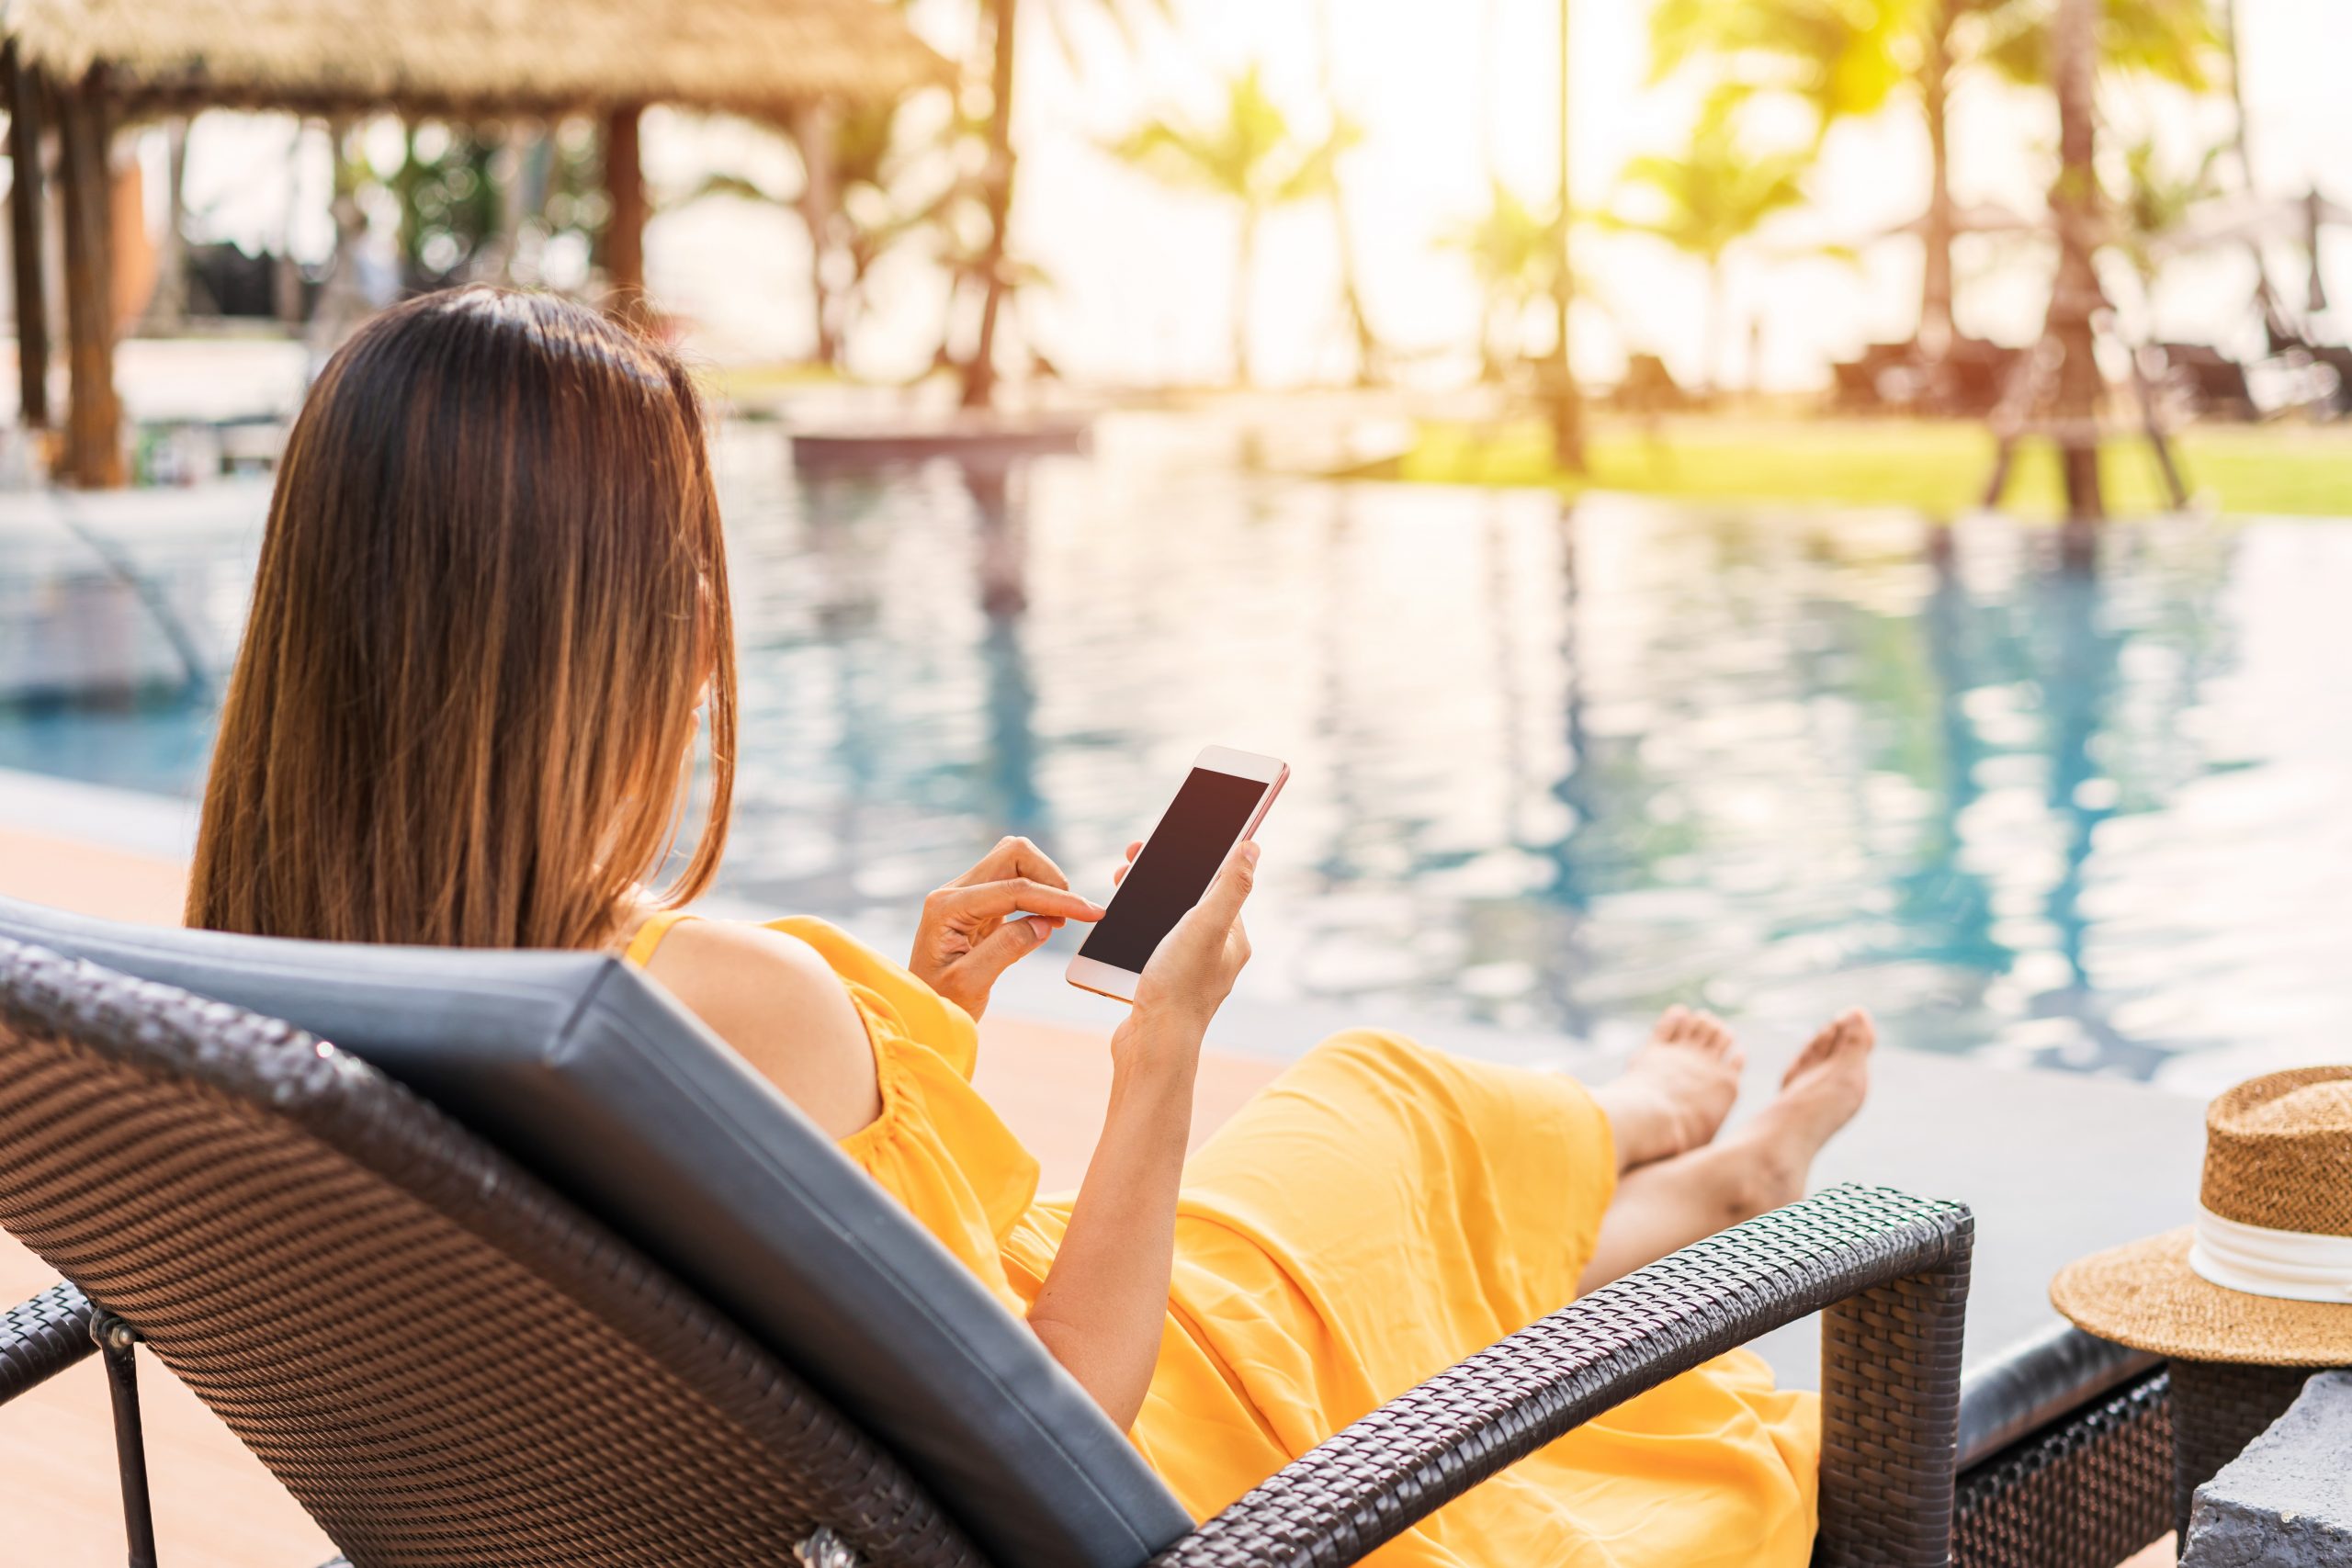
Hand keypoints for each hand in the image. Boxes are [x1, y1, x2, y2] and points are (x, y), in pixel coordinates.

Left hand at [911, 836, 1103, 1019]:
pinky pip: (1015, 881)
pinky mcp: (978, 904)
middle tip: (1071, 914)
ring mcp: (966, 894)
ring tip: (1059, 919)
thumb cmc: (940, 1002)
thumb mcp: (970, 984)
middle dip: (1050, 877)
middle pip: (1013, 854)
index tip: (1091, 913)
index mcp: (947, 907)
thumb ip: (1006, 949)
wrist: (922, 1011)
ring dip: (1045, 882)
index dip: (1057, 899)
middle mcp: (954, 892)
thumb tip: (1044, 923)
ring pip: (1015, 860)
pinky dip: (1038, 894)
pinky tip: (1046, 921)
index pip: (1013, 889)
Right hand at [1126, 840, 1256, 1040]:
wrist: (1152, 1046)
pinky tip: (1116, 925)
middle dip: (1161, 879)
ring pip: (1166, 923)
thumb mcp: (1207, 925)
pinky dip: (1134, 930)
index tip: (1159, 844)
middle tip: (1129, 865)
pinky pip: (1150, 947)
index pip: (1217, 885)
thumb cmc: (1180, 987)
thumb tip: (1252, 848)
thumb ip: (1230, 886)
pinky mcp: (1163, 986)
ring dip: (1144, 901)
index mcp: (1233, 940)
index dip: (1191, 860)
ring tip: (1120, 887)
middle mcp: (1216, 956)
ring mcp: (1189, 972)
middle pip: (1189, 902)